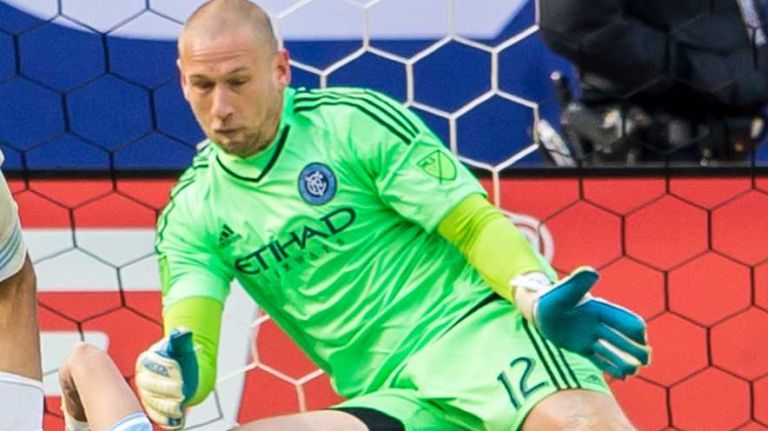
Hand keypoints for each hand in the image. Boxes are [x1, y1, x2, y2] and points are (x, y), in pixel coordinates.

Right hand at [135, 328, 198, 428]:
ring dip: (166, 406)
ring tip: (181, 405)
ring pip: (152, 402)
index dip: (166, 369)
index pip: (152, 365)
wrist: (184, 373)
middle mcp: (142, 378)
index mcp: (146, 360)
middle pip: (149, 386)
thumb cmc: (182, 357)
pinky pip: (156, 416)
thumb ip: (181, 339)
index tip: (181, 373)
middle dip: (166, 389)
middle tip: (183, 391)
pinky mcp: (152, 408)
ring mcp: (146, 394)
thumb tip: (182, 332)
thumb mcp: (182, 346)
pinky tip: (178, 419)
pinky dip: (166, 419)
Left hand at [512, 267, 649, 378]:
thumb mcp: (563, 292)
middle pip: (624, 338)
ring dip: (625, 361)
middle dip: (636, 349)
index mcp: (599, 309)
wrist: (538, 310)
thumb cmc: (551, 298)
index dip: (635, 330)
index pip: (624, 320)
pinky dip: (611, 367)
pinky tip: (622, 377)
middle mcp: (599, 324)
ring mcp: (591, 337)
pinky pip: (600, 360)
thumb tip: (592, 272)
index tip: (641, 341)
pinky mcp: (582, 348)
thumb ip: (577, 284)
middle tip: (644, 361)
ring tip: (633, 371)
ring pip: (613, 352)